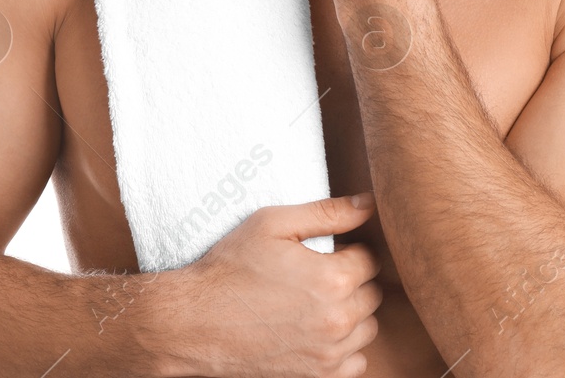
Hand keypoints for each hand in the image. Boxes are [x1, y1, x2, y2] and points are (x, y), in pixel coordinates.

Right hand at [180, 194, 383, 377]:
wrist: (192, 323)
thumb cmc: (230, 269)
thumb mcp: (273, 224)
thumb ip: (328, 213)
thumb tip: (369, 204)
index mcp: (333, 278)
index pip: (370, 260)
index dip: (348, 252)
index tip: (326, 255)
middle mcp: (338, 319)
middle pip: (372, 294)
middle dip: (351, 282)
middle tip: (316, 278)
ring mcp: (328, 353)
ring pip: (366, 327)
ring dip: (350, 315)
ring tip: (315, 304)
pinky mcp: (316, 377)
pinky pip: (355, 362)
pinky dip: (343, 349)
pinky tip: (317, 334)